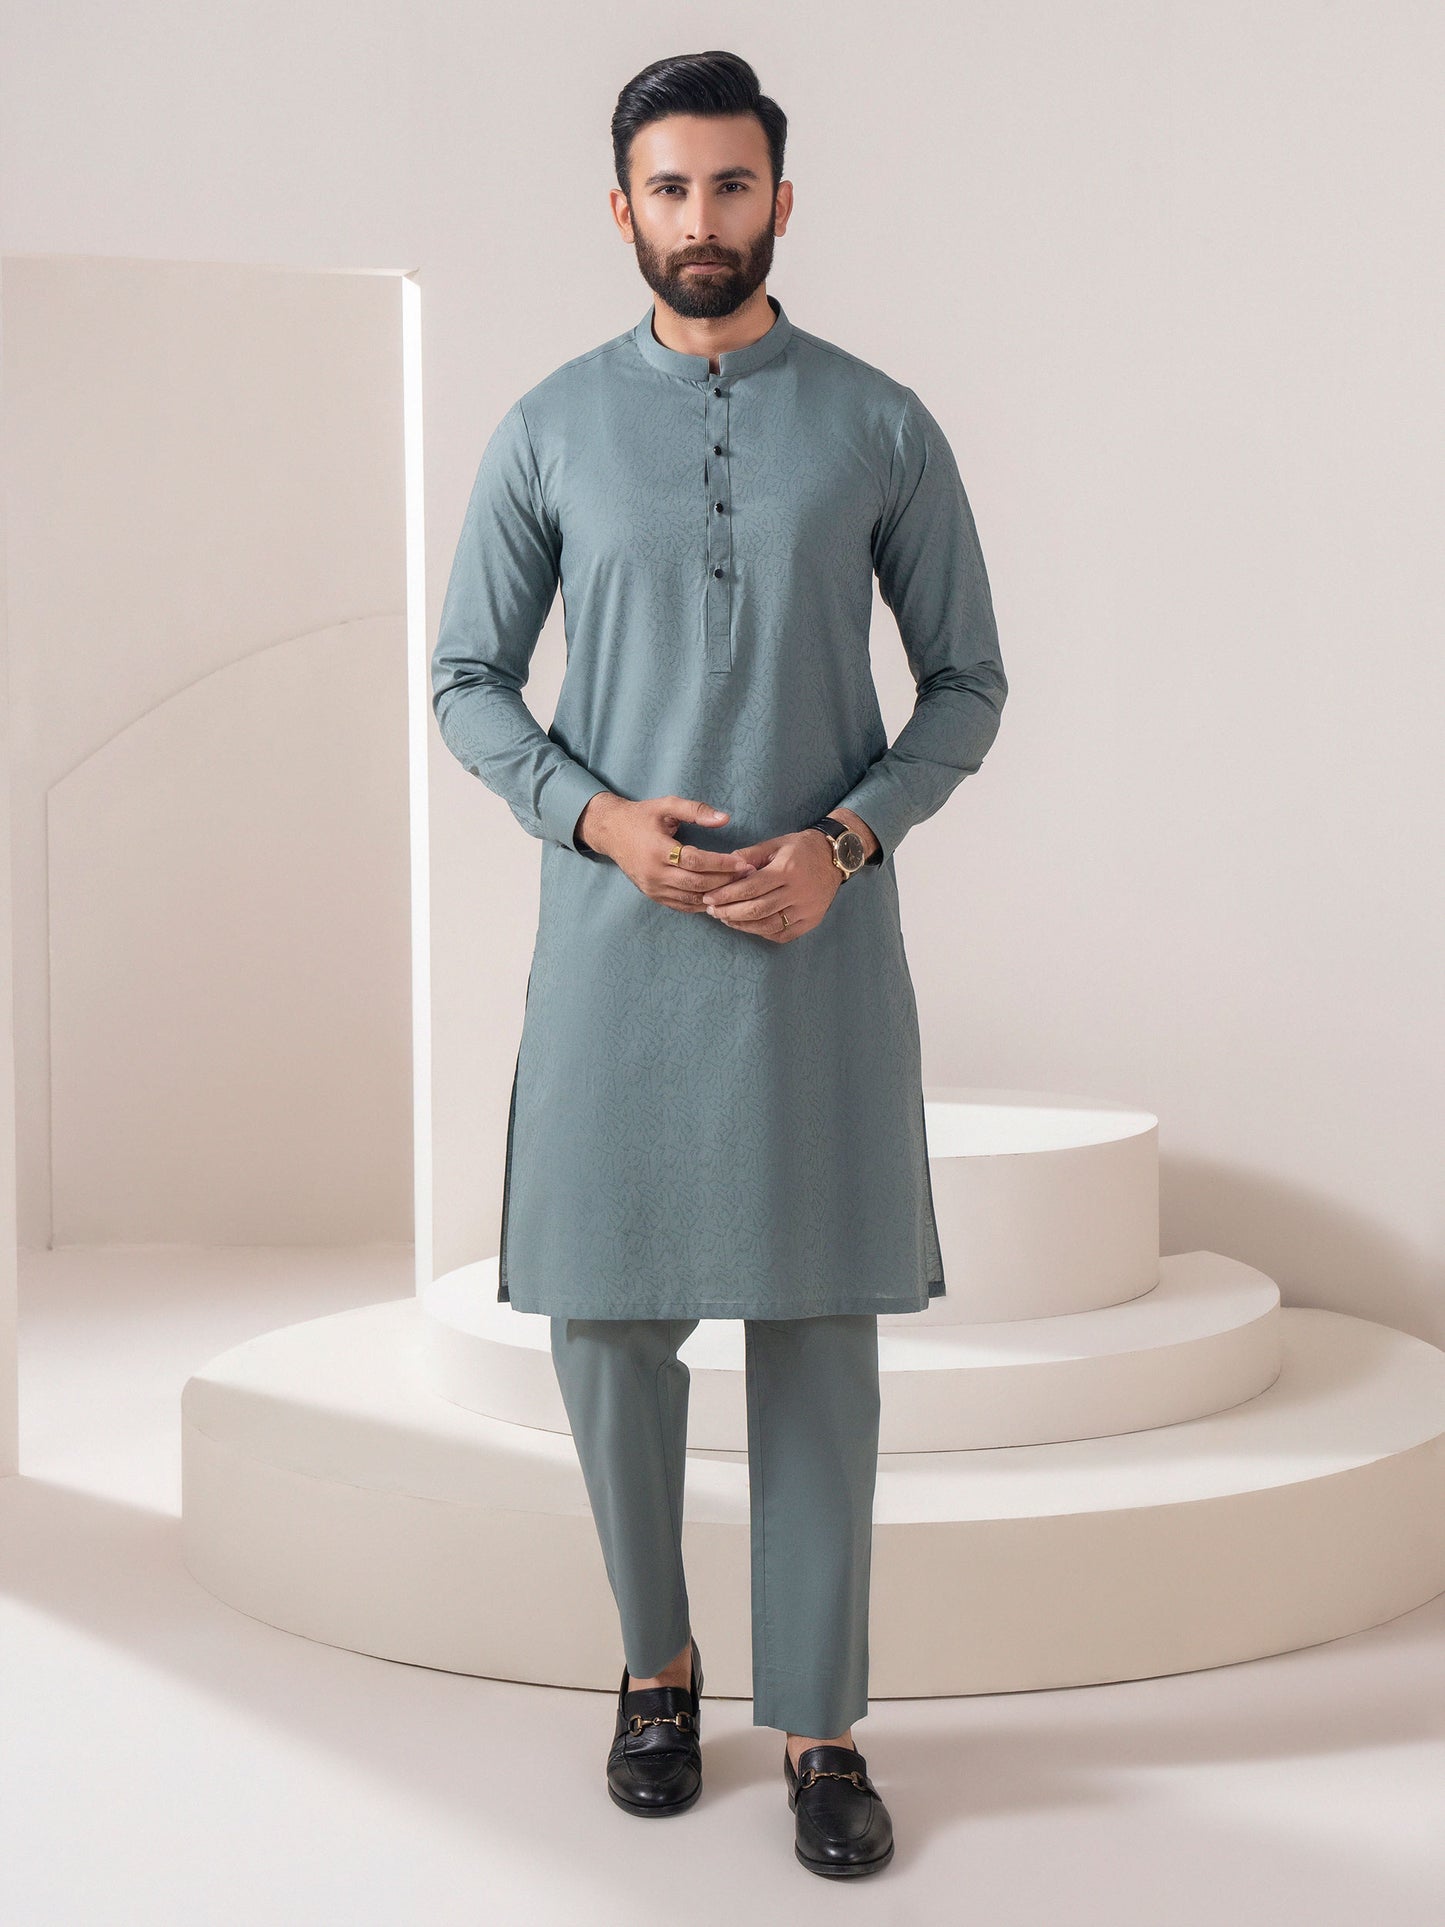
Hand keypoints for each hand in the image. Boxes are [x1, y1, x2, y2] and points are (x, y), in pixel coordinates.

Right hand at [578, 792, 757, 907]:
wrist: (611, 832)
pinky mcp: (653, 895)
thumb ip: (696, 810)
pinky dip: (702, 904)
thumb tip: (725, 819)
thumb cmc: (642, 816)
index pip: (696, 861)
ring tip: (739, 888)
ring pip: (691, 898)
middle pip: (697, 883)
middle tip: (748, 876)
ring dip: (717, 895)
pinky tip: (719, 897)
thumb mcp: (666, 805)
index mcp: (657, 849)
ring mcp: (653, 888)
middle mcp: (654, 873)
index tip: (743, 862)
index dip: (722, 863)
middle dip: (725, 881)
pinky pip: (682, 905)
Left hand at [698, 829, 844, 943]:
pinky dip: (762, 932)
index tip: (709, 897)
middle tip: (713, 910)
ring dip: (742, 925)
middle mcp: (799, 892)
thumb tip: (724, 866)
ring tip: (726, 919)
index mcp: (787, 870)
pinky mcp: (812, 921)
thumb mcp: (775, 844)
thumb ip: (749, 855)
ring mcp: (807, 910)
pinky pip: (783, 934)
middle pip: (757, 909)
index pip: (750, 887)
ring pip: (768, 925)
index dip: (726, 895)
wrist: (836, 857)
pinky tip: (748, 926)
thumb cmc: (801, 848)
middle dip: (730, 912)